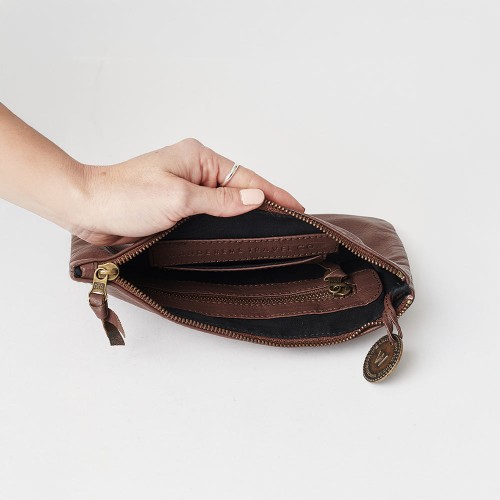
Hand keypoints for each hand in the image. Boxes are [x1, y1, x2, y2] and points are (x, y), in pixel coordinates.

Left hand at [75, 138, 304, 244]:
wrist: (89, 208)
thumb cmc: (126, 196)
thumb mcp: (179, 198)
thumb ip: (220, 200)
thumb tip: (256, 199)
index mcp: (198, 157)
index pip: (246, 177)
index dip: (274, 193)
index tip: (298, 206)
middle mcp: (195, 169)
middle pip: (239, 187)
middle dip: (264, 203)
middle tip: (291, 221)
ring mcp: (186, 186)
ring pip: (225, 201)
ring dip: (244, 214)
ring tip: (272, 228)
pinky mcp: (177, 204)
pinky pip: (210, 211)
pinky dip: (225, 221)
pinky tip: (237, 232)